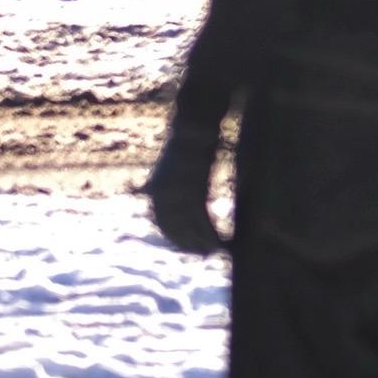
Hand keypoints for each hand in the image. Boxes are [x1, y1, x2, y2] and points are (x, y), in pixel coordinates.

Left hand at [146, 118, 224, 255]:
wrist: (195, 122)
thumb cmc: (191, 142)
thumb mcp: (180, 167)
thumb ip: (179, 188)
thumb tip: (187, 207)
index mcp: (156, 190)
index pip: (163, 224)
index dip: (177, 239)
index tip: (191, 248)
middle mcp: (162, 193)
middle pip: (175, 229)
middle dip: (190, 245)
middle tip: (206, 255)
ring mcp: (177, 190)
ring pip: (189, 227)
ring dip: (202, 243)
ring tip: (215, 252)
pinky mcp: (193, 186)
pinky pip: (202, 219)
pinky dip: (211, 233)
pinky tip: (222, 241)